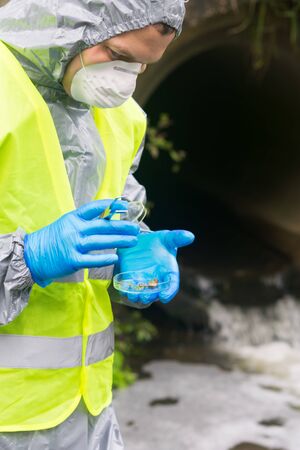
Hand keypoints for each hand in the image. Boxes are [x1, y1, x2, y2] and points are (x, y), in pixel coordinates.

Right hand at [24, 199, 139, 286]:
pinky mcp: (72, 260)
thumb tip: (107, 219)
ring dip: (120, 241)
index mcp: (73, 218)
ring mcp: (74, 245)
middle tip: (136, 228)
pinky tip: (116, 258)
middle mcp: (75, 229)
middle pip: (104, 225)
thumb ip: (84, 222)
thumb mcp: (66, 224)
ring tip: (133, 241)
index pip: (95, 208)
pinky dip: (105, 259)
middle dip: (123, 226)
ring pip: (101, 241)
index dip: (111, 206)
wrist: (31, 255)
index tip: (125, 206)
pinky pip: (92, 259)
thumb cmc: (51, 239)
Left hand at [116, 230, 194, 304]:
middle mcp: (156, 280)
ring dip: (136, 295)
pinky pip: (128, 287)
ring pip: (140, 293)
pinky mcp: (130, 278)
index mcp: (168, 272)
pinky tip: (123, 289)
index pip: (172, 285)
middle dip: (150, 295)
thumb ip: (177, 238)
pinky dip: (125, 289)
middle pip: (155, 292)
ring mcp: (143, 281)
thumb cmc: (158, 241)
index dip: (169, 292)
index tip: (164, 297)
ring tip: (133, 296)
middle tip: (146, 297)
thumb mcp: (167, 238)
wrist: (141, 241)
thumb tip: (190, 236)